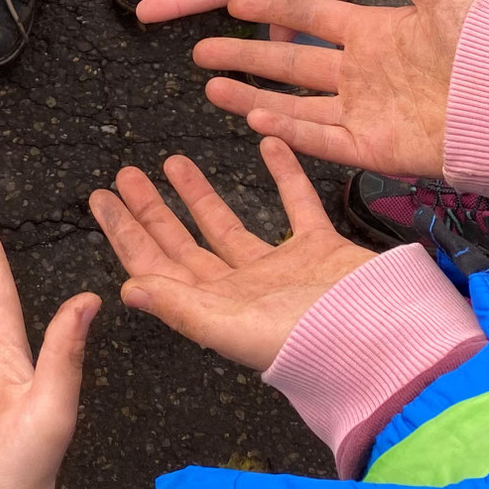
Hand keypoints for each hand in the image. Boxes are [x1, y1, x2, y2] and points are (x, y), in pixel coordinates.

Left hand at [92, 138, 374, 370]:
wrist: (388, 345)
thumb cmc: (308, 345)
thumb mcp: (231, 328)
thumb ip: (179, 306)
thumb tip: (126, 289)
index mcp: (214, 308)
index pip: (155, 265)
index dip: (126, 233)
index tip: (100, 199)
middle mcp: (241, 289)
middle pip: (183, 242)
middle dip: (151, 209)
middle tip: (123, 174)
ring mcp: (281, 270)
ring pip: (228, 223)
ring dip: (199, 193)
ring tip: (171, 160)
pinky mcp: (321, 252)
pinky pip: (297, 204)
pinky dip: (283, 173)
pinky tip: (267, 143)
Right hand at [192, 0, 481, 176]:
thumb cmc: (485, 42)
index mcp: (374, 32)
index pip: (310, 17)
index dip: (272, 8)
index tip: (233, 1)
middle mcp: (361, 72)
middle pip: (288, 62)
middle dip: (244, 55)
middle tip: (201, 49)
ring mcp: (364, 111)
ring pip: (292, 102)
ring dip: (250, 93)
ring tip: (210, 84)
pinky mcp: (372, 145)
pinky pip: (319, 137)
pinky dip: (286, 129)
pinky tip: (254, 116)